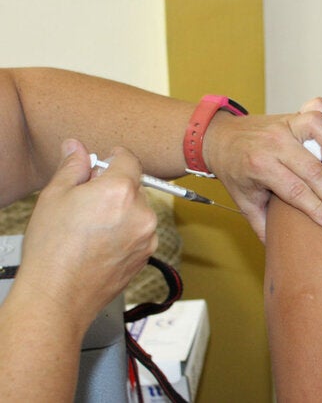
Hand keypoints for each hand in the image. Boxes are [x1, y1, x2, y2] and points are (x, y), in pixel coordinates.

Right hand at [16, 139, 157, 332]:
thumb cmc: (52, 249)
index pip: (128, 159)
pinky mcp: (146, 255)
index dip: (114, 158)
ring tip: (91, 227)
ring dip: (121, 211)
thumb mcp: (54, 196)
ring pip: (138, 210)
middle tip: (86, 201)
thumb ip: (72, 166)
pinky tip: (100, 243)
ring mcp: (147, 236)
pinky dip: (126, 232)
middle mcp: (141, 211)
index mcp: (120, 190)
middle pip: (134, 186)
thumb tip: (76, 146)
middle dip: (114, 188)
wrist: (58, 296)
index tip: (104, 160)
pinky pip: (139, 233)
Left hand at [203, 97, 321, 240]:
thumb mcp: (244, 201)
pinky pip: (318, 108)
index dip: (316, 209)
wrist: (218, 138)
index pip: (295, 191)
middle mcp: (273, 143)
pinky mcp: (291, 115)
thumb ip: (262, 225)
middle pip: (312, 170)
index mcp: (259, 166)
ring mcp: (284, 125)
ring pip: (318, 130)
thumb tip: (279, 249)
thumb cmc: (235, 170)